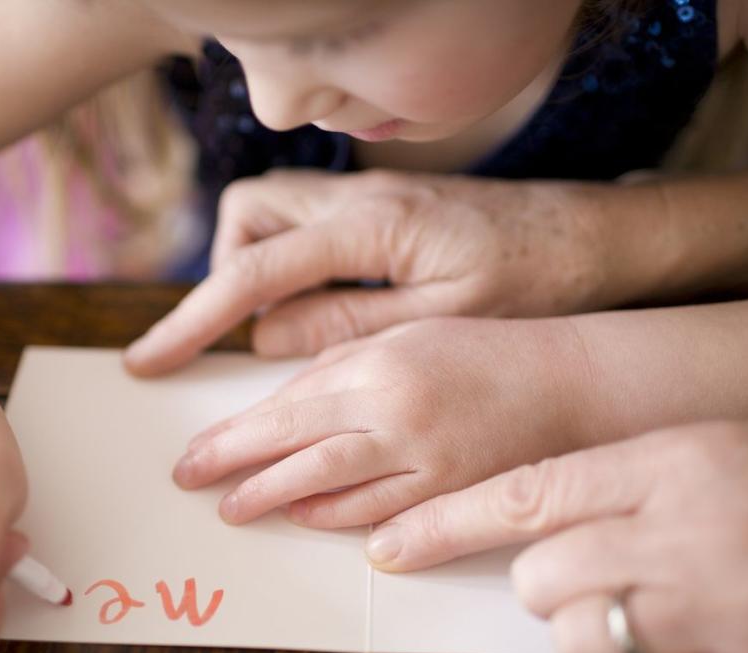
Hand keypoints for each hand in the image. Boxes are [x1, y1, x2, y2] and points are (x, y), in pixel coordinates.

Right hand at [125, 169, 614, 375]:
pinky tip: (328, 305)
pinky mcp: (386, 205)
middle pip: (251, 214)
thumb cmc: (536, 284)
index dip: (194, 320)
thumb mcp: (442, 327)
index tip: (149, 361)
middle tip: (249, 335)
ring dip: (263, 267)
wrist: (598, 237)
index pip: (257, 272)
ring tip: (290, 327)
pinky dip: (299, 263)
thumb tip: (267, 340)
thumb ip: (348, 329)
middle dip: (230, 274)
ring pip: (275, 212)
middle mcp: (363, 197)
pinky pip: (312, 223)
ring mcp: (373, 195)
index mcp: (374, 228)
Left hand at [173, 316, 596, 527]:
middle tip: (193, 485)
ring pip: (332, 492)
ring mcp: (428, 464)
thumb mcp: (405, 338)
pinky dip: (336, 519)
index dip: (232, 437)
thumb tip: (277, 408)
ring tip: (238, 507)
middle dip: (236, 472)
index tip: (193, 455)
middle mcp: (399, 417)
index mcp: (382, 367)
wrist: (571, 384)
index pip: (285, 410)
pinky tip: (304, 517)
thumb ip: (339, 369)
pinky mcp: (452, 497)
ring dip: (277, 502)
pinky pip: (380, 517)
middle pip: (296, 453)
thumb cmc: (484, 352)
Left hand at [368, 421, 747, 652]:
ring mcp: (717, 612)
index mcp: (676, 461)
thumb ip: (635, 481)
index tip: (391, 548)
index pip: (527, 494)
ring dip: (600, 637)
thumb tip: (544, 524)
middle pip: (540, 575)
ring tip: (665, 621)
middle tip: (607, 582)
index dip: (445, 524)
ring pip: (579, 639)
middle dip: (555, 586)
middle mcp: (684, 532)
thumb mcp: (730, 451)